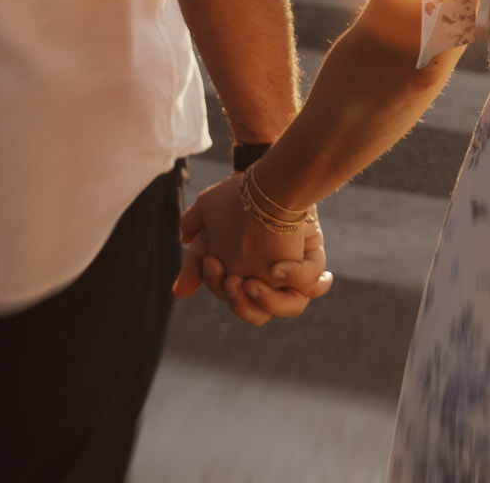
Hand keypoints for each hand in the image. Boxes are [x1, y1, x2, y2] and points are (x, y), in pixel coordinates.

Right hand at [172, 175, 333, 325]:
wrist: (268, 176)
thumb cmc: (238, 199)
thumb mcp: (209, 223)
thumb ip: (195, 258)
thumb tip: (179, 293)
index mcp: (245, 280)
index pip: (230, 297)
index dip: (217, 284)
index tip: (211, 262)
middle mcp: (271, 283)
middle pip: (258, 313)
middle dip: (241, 302)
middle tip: (233, 280)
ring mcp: (293, 276)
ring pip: (290, 306)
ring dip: (268, 301)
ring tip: (251, 283)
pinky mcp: (310, 261)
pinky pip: (310, 282)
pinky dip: (297, 277)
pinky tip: (279, 269)